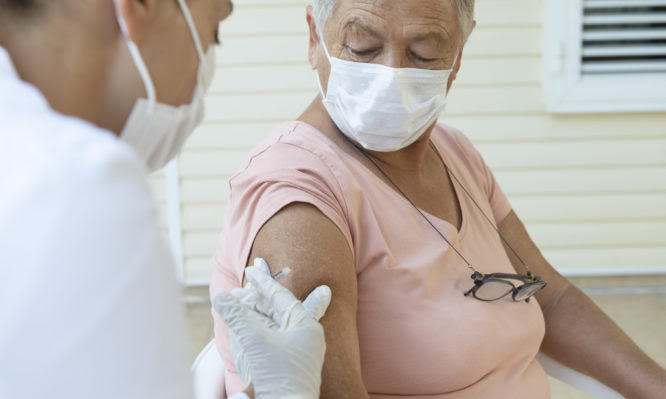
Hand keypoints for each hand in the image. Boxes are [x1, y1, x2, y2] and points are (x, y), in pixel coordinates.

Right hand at [214, 258, 331, 398]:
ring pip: (274, 323)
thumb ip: (237, 316)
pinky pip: (272, 338)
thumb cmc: (278, 375)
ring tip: (242, 295)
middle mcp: (305, 336)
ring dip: (257, 310)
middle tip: (250, 274)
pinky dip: (259, 328)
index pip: (282, 296)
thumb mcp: (255, 341)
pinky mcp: (287, 364)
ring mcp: (297, 351)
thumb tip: (220, 297)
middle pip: (279, 308)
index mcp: (306, 326)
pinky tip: (248, 320)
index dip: (265, 281)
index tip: (253, 268)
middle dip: (261, 293)